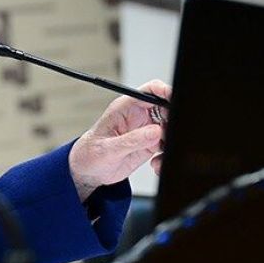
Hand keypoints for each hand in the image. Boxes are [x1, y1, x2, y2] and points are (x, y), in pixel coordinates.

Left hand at [69, 79, 171, 201]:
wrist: (88, 171)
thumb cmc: (90, 154)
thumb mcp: (108, 149)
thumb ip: (131, 140)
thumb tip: (156, 131)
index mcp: (124, 108)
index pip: (149, 91)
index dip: (165, 92)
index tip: (175, 101)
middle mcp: (138, 116)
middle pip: (166, 108)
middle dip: (173, 121)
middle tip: (169, 136)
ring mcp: (146, 130)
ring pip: (170, 128)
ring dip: (170, 142)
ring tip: (158, 157)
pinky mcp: (150, 144)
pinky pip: (167, 145)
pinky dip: (166, 155)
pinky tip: (156, 164)